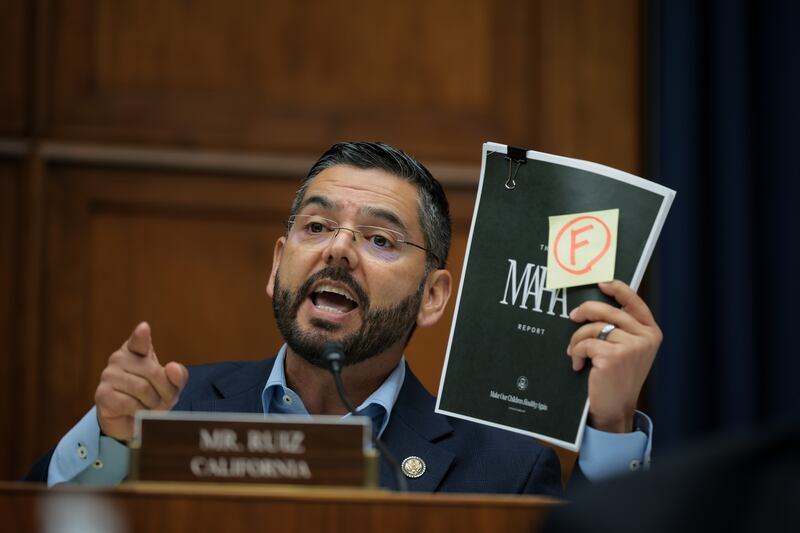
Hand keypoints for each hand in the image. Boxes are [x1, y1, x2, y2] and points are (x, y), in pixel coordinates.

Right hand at [94, 322, 187, 440]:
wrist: (131, 421)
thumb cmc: (152, 397)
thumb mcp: (171, 386)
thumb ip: (178, 376)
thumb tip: (172, 368)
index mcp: (136, 350)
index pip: (139, 341)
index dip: (141, 336)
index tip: (144, 328)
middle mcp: (119, 358)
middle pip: (154, 373)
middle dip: (166, 392)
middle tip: (163, 400)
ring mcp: (108, 375)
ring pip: (143, 389)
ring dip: (152, 404)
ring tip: (149, 406)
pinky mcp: (102, 394)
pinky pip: (129, 404)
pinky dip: (139, 412)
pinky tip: (135, 411)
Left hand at [567, 280, 661, 432]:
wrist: (615, 409)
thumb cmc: (617, 378)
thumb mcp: (627, 350)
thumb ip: (620, 329)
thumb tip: (594, 305)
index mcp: (651, 332)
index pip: (635, 302)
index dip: (618, 289)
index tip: (601, 283)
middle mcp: (645, 338)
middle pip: (608, 311)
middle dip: (586, 311)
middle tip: (573, 316)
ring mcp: (632, 347)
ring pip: (593, 328)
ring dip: (577, 339)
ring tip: (575, 352)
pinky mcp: (614, 356)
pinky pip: (585, 343)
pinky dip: (577, 352)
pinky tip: (579, 365)